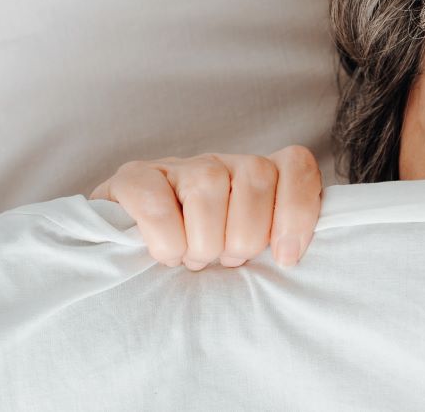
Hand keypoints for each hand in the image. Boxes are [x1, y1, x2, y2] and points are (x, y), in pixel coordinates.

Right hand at [90, 145, 323, 270]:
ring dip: (204, 242)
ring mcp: (176, 167)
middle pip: (256, 177)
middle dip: (244, 236)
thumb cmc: (199, 260)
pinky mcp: (132, 178)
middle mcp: (220, 164)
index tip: (285, 257)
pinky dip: (166, 239)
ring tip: (193, 258)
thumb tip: (295, 255)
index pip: (296, 165)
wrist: (125, 253)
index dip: (298, 209)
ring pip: (209, 188)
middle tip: (222, 259)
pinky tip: (166, 253)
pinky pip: (157, 203)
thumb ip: (275, 243)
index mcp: (256, 178)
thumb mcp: (244, 253)